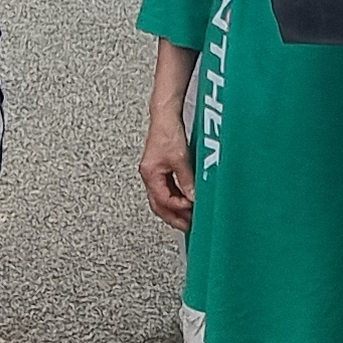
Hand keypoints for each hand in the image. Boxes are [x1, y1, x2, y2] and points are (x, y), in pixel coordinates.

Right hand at [142, 111, 194, 230]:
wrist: (165, 116)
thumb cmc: (168, 132)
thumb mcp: (181, 158)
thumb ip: (186, 180)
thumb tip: (193, 197)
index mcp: (150, 175)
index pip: (163, 200)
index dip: (178, 208)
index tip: (191, 212)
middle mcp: (149, 176)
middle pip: (158, 205)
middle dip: (173, 217)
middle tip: (187, 226)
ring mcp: (153, 173)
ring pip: (161, 199)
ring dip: (174, 210)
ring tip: (188, 217)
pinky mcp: (159, 169)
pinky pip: (165, 190)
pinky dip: (175, 199)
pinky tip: (185, 201)